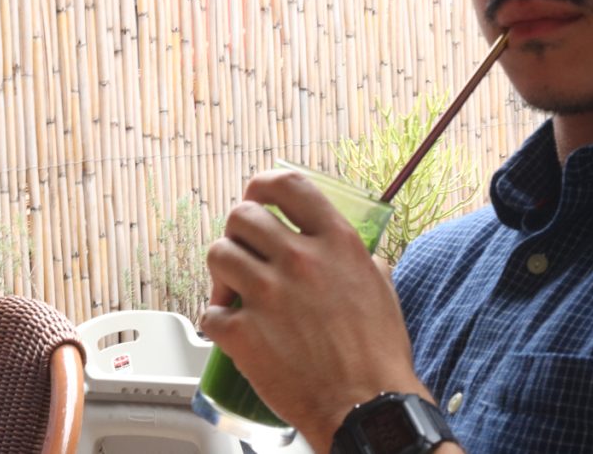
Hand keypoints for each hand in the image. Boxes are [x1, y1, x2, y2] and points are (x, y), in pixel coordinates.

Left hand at [201, 168, 430, 452]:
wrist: (367, 408)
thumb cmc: (379, 357)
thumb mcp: (381, 290)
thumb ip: (360, 262)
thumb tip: (351, 255)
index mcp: (336, 243)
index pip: (288, 185)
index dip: (263, 184)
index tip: (257, 194)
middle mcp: (300, 260)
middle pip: (242, 215)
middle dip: (238, 231)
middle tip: (245, 251)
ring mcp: (269, 295)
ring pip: (218, 254)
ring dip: (222, 271)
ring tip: (234, 289)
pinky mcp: (244, 334)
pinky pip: (210, 312)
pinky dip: (216, 321)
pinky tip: (233, 330)